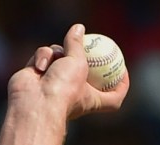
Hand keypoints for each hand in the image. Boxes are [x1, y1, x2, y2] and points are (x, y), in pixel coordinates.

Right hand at [7, 25, 128, 125]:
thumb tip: (78, 28)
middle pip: (82, 70)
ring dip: (57, 54)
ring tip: (55, 60)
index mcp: (91, 99)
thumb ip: (77, 45)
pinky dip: (43, 59)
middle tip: (83, 41)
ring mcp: (54, 83)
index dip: (122, 86)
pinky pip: (44, 57)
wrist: (35, 103)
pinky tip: (40, 68)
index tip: (124, 70)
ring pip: (59, 55)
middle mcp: (74, 93)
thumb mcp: (78, 63)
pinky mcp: (37, 75)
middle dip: (80, 56)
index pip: (113, 98)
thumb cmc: (63, 89)